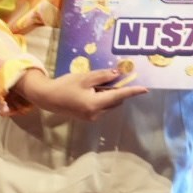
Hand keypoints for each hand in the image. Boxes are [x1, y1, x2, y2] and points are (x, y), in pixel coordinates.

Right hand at [15, 68, 147, 121]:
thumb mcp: (85, 77)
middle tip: (110, 77)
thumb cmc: (65, 85)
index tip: (145, 90)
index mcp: (95, 104)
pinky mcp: (87, 117)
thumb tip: (117, 74)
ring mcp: (91, 117)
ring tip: (93, 83)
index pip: (119, 97)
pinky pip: (100, 106)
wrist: (47, 98)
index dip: (132, 92)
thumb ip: (103, 76)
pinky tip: (89, 90)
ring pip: (108, 104)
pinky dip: (100, 98)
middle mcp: (96, 114)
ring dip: (107, 94)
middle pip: (114, 101)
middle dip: (115, 90)